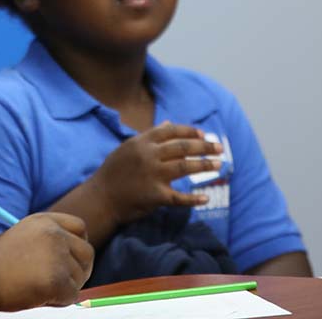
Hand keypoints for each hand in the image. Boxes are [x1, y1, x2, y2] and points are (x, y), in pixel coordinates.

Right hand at [0, 213, 93, 309]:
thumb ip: (50, 240)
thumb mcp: (25, 237)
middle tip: (64, 282)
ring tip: (40, 288)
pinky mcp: (57, 279)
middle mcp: (54, 234)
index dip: (79, 245)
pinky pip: (72, 295)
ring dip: (66, 287)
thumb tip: (77, 258)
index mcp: (45, 221)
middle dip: (80, 269)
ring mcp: (56, 255)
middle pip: (87, 253)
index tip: (70, 259)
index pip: (80, 228)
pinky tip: (39, 296)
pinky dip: (60, 301)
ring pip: (80, 277)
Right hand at [91, 122, 222, 222]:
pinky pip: (179, 197)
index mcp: (142, 142)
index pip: (171, 131)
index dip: (189, 131)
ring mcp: (153, 175)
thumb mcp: (128, 148)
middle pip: (182, 147)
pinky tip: (204, 198)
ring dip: (203, 165)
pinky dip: (193, 199)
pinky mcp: (156, 196)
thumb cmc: (114, 171)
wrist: (101, 197)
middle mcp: (148, 155)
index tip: (203, 134)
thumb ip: (149, 136)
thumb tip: (168, 124)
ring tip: (218, 164)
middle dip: (203, 146)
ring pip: (184, 167)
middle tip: (219, 148)